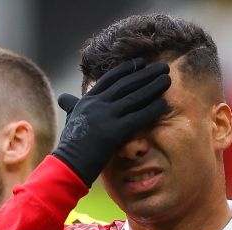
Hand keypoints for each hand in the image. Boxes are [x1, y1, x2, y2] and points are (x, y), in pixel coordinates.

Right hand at [52, 58, 169, 185]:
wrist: (69, 164)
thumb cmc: (70, 145)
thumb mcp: (70, 119)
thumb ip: (71, 106)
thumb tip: (63, 98)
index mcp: (88, 100)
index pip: (110, 79)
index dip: (127, 69)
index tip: (141, 62)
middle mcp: (97, 104)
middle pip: (126, 84)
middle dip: (146, 74)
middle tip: (162, 67)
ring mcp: (106, 116)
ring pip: (134, 97)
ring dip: (153, 87)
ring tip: (167, 79)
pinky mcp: (114, 131)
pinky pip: (138, 117)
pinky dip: (153, 109)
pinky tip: (164, 104)